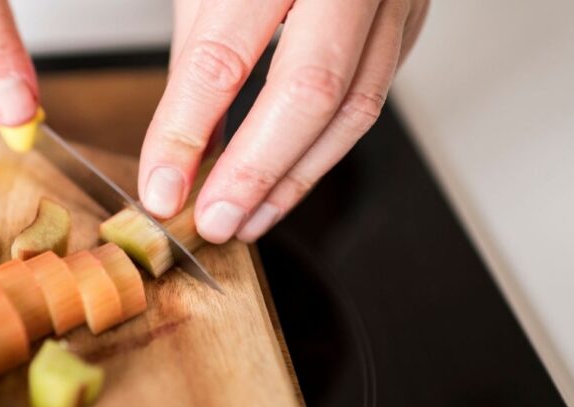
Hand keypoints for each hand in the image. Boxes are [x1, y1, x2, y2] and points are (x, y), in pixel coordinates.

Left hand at [139, 0, 428, 242]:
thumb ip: (200, 53)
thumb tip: (182, 143)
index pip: (223, 54)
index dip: (186, 129)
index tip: (161, 185)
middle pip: (309, 90)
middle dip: (254, 171)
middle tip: (213, 220)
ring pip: (354, 107)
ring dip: (295, 178)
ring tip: (248, 218)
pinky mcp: (411, 18)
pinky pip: (372, 96)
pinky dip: (325, 148)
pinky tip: (289, 178)